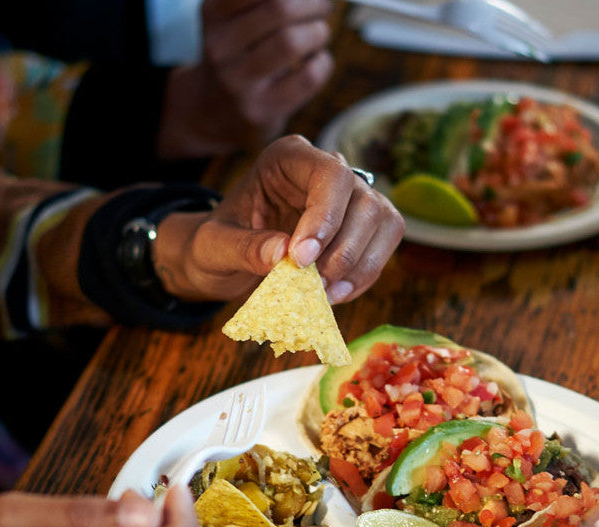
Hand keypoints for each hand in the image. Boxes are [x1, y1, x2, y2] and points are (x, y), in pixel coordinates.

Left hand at [154, 135, 404, 303]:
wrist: (224, 261)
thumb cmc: (216, 246)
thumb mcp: (214, 247)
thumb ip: (244, 247)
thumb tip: (283, 254)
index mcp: (288, 159)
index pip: (330, 175)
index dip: (326, 217)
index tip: (302, 259)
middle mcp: (326, 171)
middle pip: (366, 202)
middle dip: (344, 250)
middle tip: (313, 285)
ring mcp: (350, 199)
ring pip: (384, 224)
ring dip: (358, 266)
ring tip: (324, 294)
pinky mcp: (361, 229)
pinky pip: (380, 250)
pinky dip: (362, 278)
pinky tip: (333, 296)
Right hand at [157, 0, 333, 157]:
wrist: (212, 112)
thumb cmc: (237, 56)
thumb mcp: (233, 20)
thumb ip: (263, 4)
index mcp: (213, 14)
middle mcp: (220, 48)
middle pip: (278, 8)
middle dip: (312, 3)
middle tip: (323, 7)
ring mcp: (239, 84)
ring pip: (291, 42)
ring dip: (319, 32)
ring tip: (320, 33)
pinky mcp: (261, 111)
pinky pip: (307, 78)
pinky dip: (323, 63)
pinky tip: (318, 62)